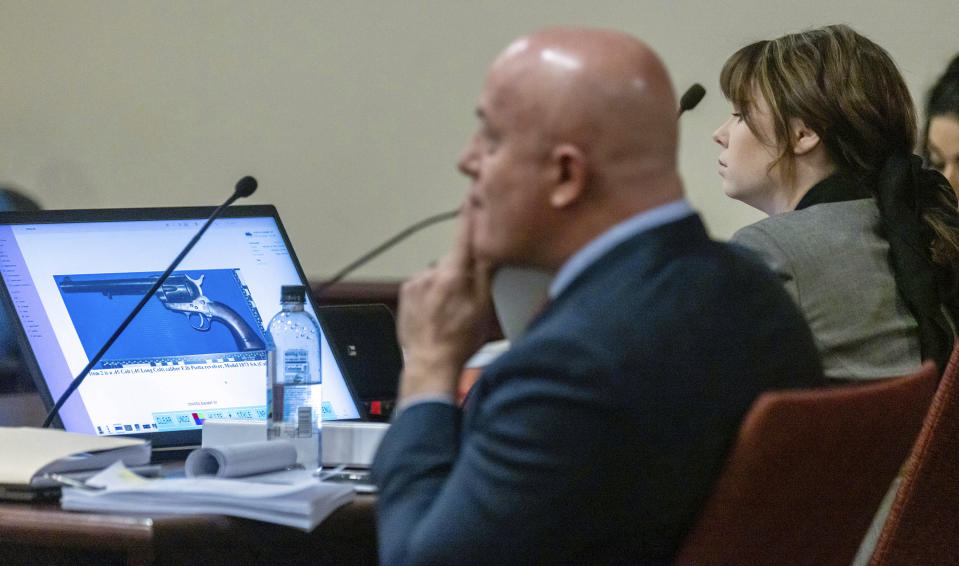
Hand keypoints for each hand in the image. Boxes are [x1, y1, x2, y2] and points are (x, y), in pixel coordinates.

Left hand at [395, 208, 494, 400]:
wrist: (428, 364)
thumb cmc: (460, 341)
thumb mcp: (484, 305)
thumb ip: (486, 270)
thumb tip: (490, 241)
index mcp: (453, 273)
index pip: (464, 232)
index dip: (470, 211)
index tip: (473, 192)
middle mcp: (431, 272)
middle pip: (453, 259)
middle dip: (462, 270)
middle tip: (470, 297)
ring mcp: (415, 282)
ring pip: (438, 274)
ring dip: (446, 285)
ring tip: (452, 311)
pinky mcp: (405, 293)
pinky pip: (424, 285)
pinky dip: (432, 294)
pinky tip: (437, 313)